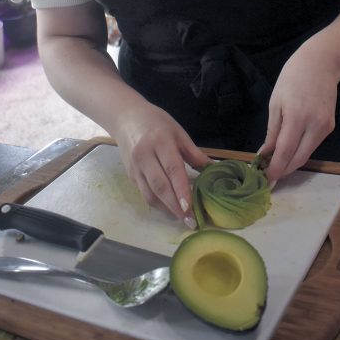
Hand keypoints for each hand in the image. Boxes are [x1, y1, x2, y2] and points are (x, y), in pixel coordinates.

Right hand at [114, 101, 211, 225]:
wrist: (126, 118)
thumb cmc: (156, 122)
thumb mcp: (178, 132)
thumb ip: (194, 153)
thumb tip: (213, 169)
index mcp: (160, 142)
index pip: (173, 170)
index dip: (182, 190)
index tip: (191, 207)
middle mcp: (145, 157)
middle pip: (160, 186)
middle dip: (175, 207)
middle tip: (190, 221)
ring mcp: (135, 168)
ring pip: (150, 195)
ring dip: (166, 209)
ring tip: (182, 218)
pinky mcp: (130, 176)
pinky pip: (144, 193)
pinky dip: (158, 203)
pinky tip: (170, 208)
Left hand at [258, 44, 338, 184]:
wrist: (321, 64)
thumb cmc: (292, 78)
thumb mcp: (276, 102)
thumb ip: (273, 131)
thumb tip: (265, 154)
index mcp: (297, 117)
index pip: (285, 152)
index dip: (275, 169)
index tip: (265, 180)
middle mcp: (315, 126)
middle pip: (299, 159)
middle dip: (283, 171)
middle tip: (269, 177)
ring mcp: (325, 127)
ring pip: (307, 153)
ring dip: (291, 162)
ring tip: (275, 165)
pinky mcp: (330, 127)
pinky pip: (313, 144)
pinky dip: (300, 151)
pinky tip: (289, 151)